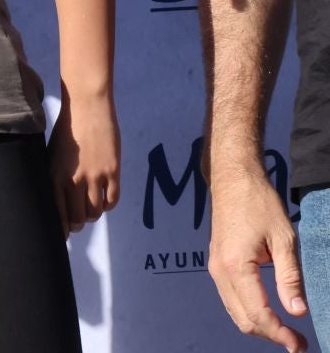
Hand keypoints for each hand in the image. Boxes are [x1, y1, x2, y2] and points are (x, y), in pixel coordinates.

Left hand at [48, 90, 119, 233]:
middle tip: (77, 223)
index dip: (60, 229)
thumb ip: (54, 177)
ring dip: (91, 214)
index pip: (57, 214)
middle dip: (77, 224)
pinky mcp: (113, 172)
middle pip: (78, 218)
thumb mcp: (52, 154)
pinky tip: (102, 199)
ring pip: (95, 212)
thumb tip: (57, 202)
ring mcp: (95, 176)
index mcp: (54, 175)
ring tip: (88, 208)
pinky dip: (107, 205)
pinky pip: (111, 200)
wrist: (87, 107)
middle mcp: (74, 180)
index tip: (61, 236)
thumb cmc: (65, 130)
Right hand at [207, 160, 309, 349]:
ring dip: (260, 326)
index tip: (300, 345)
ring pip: (235, 311)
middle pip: (243, 318)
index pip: (258, 312)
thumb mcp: (284, 239)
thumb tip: (298, 312)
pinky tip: (270, 313)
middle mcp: (220, 271)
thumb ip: (290, 278)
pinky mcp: (218, 263)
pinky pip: (231, 298)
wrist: (231, 178)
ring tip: (287, 332)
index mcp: (236, 266)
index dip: (280, 333)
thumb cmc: (259, 203)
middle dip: (270, 335)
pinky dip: (250, 312)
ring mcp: (216, 267)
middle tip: (298, 343)